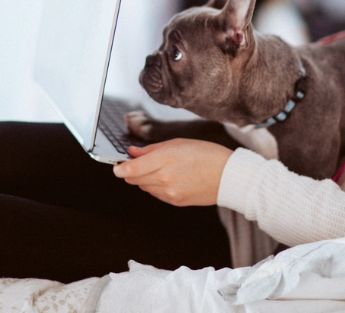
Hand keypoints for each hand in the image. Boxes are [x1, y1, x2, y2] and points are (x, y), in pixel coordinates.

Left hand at [113, 139, 232, 206]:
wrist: (228, 176)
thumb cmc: (207, 154)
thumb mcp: (178, 143)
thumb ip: (151, 149)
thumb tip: (132, 153)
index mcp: (164, 159)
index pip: (130, 170)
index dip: (119, 168)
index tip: (116, 166)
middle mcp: (164, 178)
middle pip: (134, 180)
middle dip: (132, 172)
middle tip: (140, 162)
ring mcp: (169, 193)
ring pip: (144, 188)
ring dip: (145, 179)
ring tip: (161, 168)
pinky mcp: (174, 202)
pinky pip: (156, 194)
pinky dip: (156, 186)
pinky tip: (170, 178)